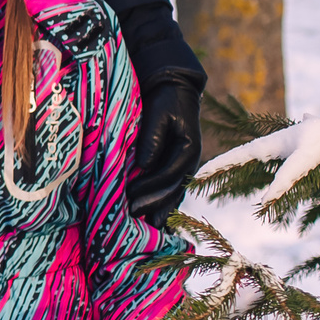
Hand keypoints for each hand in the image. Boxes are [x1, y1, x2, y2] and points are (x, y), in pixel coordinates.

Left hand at [127, 73, 203, 222]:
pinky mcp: (176, 167)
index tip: (129, 197)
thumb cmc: (164, 101)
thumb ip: (151, 139)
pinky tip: (153, 218)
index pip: (168, 174)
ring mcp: (185, 166)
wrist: (175, 92)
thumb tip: (143, 165)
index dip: (149, 188)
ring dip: (159, 210)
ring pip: (173, 193)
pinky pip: (170, 189)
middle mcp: (190, 162)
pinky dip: (162, 203)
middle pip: (172, 190)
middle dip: (153, 205)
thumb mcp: (157, 114)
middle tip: (132, 217)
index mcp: (189, 149)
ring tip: (144, 227)